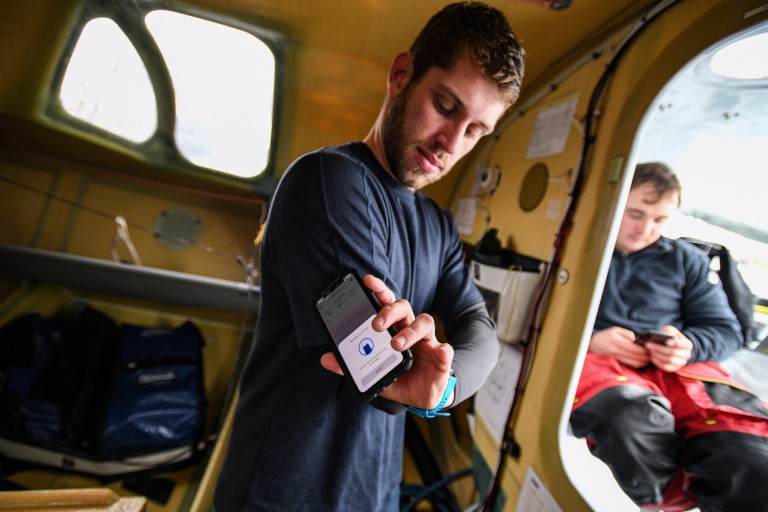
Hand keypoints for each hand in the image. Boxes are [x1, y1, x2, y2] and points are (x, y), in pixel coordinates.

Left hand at [320, 274, 453, 408]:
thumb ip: (351, 366)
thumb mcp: (373, 372)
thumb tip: (325, 359)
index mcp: (394, 329)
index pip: (386, 303)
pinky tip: (440, 353)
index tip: (367, 280)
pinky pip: (446, 351)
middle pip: (404, 308)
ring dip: (411, 331)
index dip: (379, 290)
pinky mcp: (441, 359)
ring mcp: (428, 342)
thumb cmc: (399, 377)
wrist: (422, 396)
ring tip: (397, 344)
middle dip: (390, 311)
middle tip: (376, 324)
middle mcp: (411, 330)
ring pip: (425, 323)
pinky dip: (444, 352)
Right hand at [588, 326, 650, 367]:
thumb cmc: (605, 336)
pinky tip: (641, 361)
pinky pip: (629, 365)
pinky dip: (637, 364)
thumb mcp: (615, 330)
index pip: (635, 348)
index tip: (651, 349)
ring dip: (643, 362)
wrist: (592, 344)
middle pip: (636, 357)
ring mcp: (615, 358)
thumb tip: (637, 341)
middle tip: (652, 355)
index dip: (645, 350)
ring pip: (634, 363)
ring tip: (648, 359)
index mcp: (617, 341)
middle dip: (646, 357)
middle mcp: (616, 351)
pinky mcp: (616, 362)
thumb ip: (627, 334)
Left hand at [646, 325, 692, 371]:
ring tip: (649, 350)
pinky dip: (658, 362)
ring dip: (658, 355)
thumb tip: (664, 334)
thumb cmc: (671, 338)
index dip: (676, 343)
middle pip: (673, 352)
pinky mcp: (674, 368)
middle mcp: (687, 355)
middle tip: (649, 344)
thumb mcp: (672, 331)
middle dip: (660, 348)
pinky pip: (666, 367)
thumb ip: (669, 330)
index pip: (683, 344)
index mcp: (687, 345)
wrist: (674, 348)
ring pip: (670, 360)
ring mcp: (681, 363)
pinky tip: (652, 357)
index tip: (666, 341)